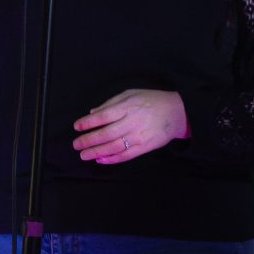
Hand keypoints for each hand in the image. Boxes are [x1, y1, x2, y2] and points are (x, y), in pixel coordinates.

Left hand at [72, 88, 188, 163]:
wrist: (177, 112)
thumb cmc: (152, 100)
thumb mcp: (131, 94)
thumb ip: (111, 103)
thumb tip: (93, 113)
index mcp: (127, 107)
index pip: (103, 116)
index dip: (88, 123)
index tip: (77, 126)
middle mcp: (132, 122)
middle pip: (106, 134)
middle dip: (88, 140)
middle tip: (76, 145)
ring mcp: (139, 136)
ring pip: (114, 147)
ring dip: (97, 152)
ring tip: (84, 155)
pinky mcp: (145, 147)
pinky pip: (126, 155)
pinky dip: (112, 159)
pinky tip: (101, 159)